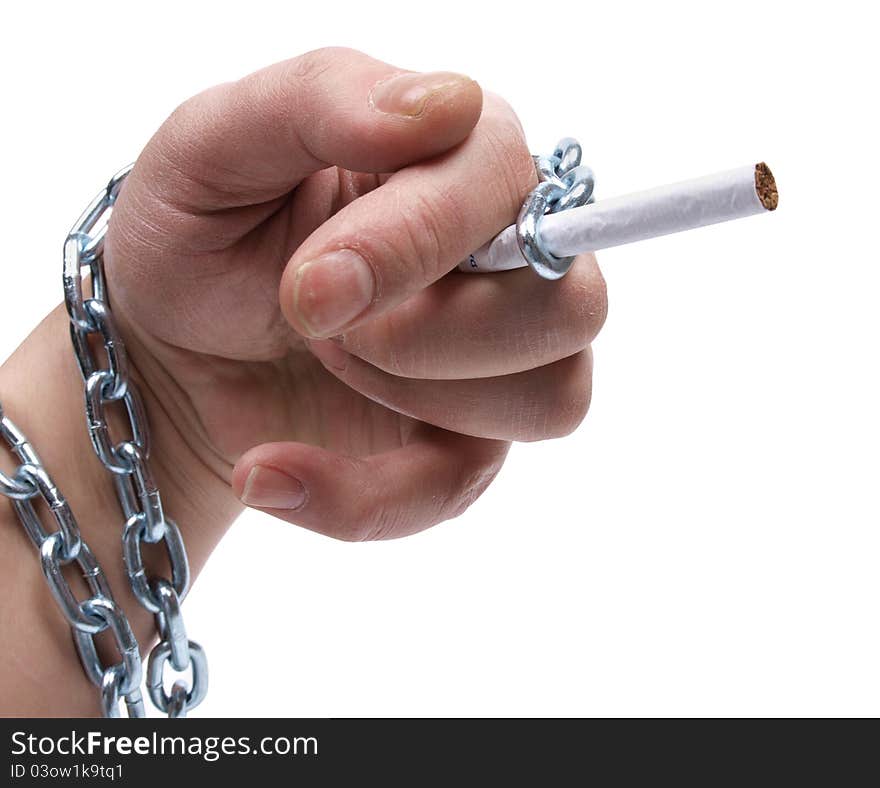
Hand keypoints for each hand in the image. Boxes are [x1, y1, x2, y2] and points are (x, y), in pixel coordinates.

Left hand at [106, 47, 606, 540]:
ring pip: (552, 399)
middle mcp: (501, 258)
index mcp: (453, 158)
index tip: (309, 284)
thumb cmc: (199, 231)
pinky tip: (269, 472)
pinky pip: (462, 489)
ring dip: (412, 399)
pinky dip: (362, 498)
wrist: (171, 345)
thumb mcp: (213, 142)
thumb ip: (324, 99)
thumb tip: (450, 105)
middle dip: (430, 335)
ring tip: (320, 365)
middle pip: (569, 306)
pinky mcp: (461, 440)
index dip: (419, 240)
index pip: (509, 184)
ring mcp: (492, 358)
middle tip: (315, 322)